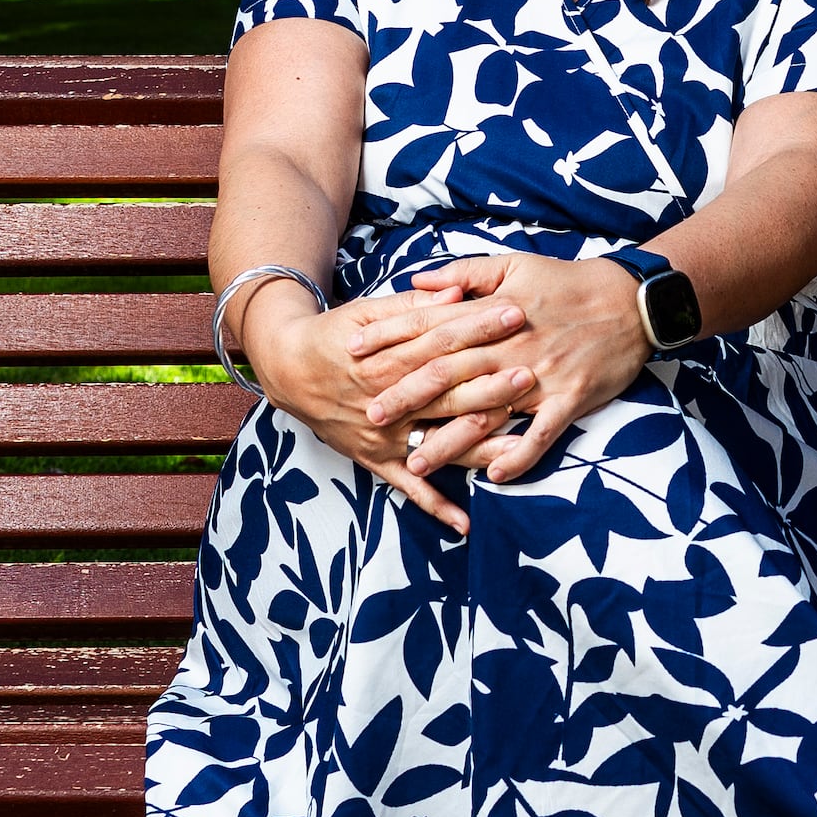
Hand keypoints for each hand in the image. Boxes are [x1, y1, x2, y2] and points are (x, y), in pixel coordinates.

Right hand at [244, 269, 514, 528]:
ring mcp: (383, 436)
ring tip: (518, 444)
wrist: (288, 370)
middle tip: (528, 375)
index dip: (479, 327)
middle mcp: (386, 401)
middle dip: (489, 384)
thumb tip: (458, 291)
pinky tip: (465, 524)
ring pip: (436, 441)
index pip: (441, 342)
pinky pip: (409, 487)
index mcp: (385, 358)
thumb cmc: (334, 335)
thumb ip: (414, 306)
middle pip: (445, 393)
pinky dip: (435, 507)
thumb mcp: (366, 312)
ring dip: (477, 444)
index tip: (516, 315)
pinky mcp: (376, 459)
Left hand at [352, 249, 649, 491]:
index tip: (354, 352)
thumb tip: (417, 281)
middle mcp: (511, 346)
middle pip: (450, 373)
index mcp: (494, 313)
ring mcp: (542, 376)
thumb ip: (463, 273)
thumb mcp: (514, 265)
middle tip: (370, 415)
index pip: (432, 326)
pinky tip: (495, 476)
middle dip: (407, 395)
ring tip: (418, 461)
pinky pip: (543, 434)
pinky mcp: (571, 399)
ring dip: (452, 439)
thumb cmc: (569, 282)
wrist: (633, 301)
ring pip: (488, 411)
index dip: (391, 339)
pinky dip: (520, 455)